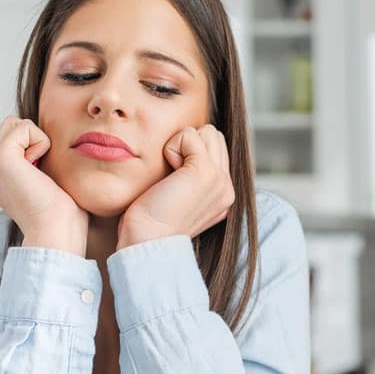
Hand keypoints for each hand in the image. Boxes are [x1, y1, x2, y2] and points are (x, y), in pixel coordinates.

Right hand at [0, 116, 87, 254]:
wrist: (56, 232)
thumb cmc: (62, 216)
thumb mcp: (47, 183)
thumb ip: (39, 164)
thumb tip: (47, 145)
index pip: (14, 140)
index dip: (36, 148)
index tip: (43, 179)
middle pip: (11, 127)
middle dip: (33, 140)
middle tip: (41, 173)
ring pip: (14, 123)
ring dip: (37, 140)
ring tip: (39, 171)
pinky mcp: (1, 157)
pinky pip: (23, 126)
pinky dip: (40, 141)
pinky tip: (38, 168)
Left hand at [117, 125, 234, 248]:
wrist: (147, 241)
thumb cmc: (150, 221)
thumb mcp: (178, 196)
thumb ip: (189, 175)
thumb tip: (185, 147)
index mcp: (223, 195)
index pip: (216, 148)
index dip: (189, 153)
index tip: (173, 183)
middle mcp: (227, 187)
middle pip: (214, 136)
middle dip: (189, 146)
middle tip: (172, 177)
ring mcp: (220, 179)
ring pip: (206, 132)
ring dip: (181, 146)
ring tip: (171, 175)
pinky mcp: (205, 171)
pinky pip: (189, 135)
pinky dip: (171, 148)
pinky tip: (167, 175)